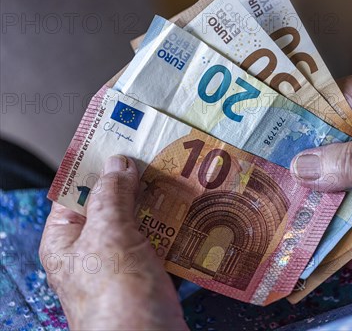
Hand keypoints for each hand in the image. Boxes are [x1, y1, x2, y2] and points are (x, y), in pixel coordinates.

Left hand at [40, 155, 187, 329]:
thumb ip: (112, 195)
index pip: (76, 191)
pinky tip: (195, 211)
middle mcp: (93, 251)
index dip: (99, 165)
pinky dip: (178, 226)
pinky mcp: (153, 275)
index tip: (124, 140)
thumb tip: (119, 163)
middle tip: (162, 154)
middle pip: (114, 203)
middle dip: (138, 181)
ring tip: (185, 177)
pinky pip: (164, 241)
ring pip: (143, 221)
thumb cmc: (118, 301)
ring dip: (163, 202)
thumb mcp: (109, 236)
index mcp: (66, 240)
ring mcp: (124, 264)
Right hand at [292, 65, 351, 257]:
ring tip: (305, 224)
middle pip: (338, 139)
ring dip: (334, 200)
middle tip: (280, 192)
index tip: (268, 146)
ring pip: (351, 170)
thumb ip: (349, 163)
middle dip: (313, 169)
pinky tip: (346, 245)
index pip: (332, 100)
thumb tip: (299, 166)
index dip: (301, 122)